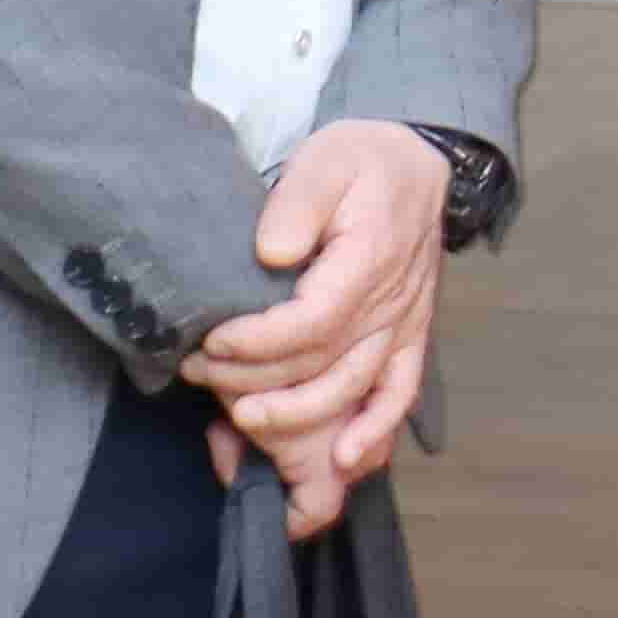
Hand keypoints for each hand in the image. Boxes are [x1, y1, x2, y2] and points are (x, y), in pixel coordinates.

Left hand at [187, 119, 448, 534]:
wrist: (417, 163)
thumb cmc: (362, 161)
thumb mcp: (325, 158)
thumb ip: (297, 201)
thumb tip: (270, 254)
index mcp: (369, 257)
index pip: (312, 320)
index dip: (258, 342)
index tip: (212, 339)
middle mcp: (391, 301)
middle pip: (323, 363)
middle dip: (254, 378)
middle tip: (199, 371)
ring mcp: (403, 325)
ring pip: (353, 387)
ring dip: (297, 414)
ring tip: (242, 417)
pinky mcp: (408, 338)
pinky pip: (401, 393)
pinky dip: (377, 429)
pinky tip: (347, 458)